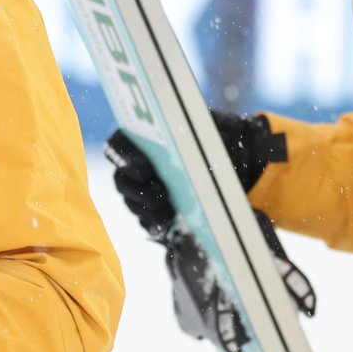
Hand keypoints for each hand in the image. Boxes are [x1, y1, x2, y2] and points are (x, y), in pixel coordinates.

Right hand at [103, 112, 280, 238]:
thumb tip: (181, 131)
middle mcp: (137, 163)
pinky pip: (147, 221)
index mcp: (141, 137)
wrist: (235, 155)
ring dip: (147, 210)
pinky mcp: (155, 210)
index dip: (124, 158)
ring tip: (167, 213)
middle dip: (138, 191)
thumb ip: (189, 128)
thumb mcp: (205, 126)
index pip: (118, 147)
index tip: (145, 169)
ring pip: (133, 203)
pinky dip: (155, 224)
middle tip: (160, 195)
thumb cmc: (215, 134)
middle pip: (122, 180)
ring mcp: (143, 188)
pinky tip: (168, 225)